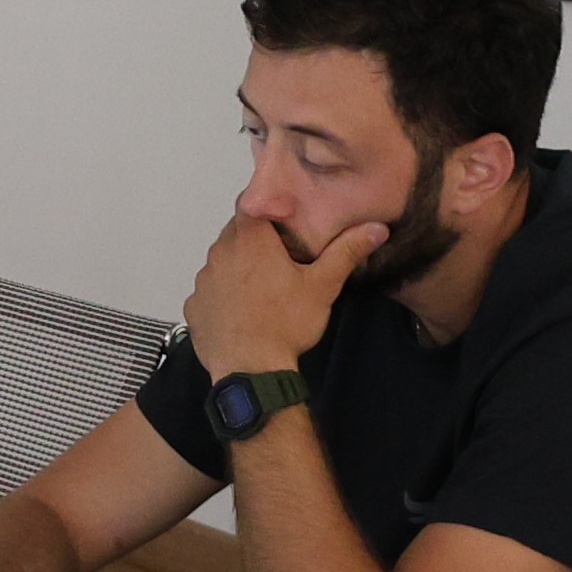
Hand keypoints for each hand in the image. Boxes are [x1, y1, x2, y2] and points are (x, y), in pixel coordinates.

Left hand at [186, 205, 375, 382]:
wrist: (250, 369)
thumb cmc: (286, 323)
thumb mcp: (323, 286)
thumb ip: (347, 252)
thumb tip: (377, 229)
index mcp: (249, 239)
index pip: (251, 202)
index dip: (267, 207)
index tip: (284, 220)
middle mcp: (219, 252)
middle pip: (237, 232)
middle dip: (257, 239)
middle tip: (282, 257)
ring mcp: (203, 280)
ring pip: (222, 261)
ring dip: (239, 267)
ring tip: (265, 287)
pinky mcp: (194, 306)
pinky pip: (210, 291)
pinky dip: (224, 295)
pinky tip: (243, 310)